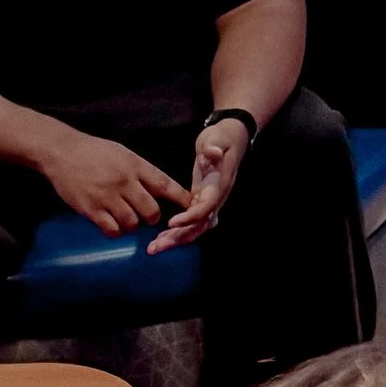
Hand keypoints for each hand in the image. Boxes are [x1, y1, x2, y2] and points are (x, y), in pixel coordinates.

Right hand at [44, 128, 190, 236]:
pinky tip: (111, 224)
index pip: (164, 184)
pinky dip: (115, 231)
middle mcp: (123, 181)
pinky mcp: (90, 209)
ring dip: (132, 225)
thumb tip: (159, 190)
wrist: (60, 152)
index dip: (180, 198)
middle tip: (146, 216)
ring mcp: (106, 196)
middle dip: (152, 217)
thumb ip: (140, 171)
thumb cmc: (92, 152)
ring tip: (125, 218)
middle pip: (151, 211)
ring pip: (132, 223)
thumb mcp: (122, 153)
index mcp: (134, 165)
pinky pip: (111, 230)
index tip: (191, 206)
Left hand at [149, 116, 250, 251]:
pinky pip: (191, 223)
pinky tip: (161, 239)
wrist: (231, 138)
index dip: (190, 217)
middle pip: (198, 225)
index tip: (171, 223)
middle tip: (155, 247)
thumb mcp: (218, 139)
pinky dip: (177, 233)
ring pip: (194, 228)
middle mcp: (216, 199)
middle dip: (177, 238)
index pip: (206, 207)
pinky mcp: (203, 203)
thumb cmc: (222, 138)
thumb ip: (214, 147)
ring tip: (153, 248)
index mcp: (219, 186)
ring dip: (175, 240)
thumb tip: (212, 153)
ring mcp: (210, 203)